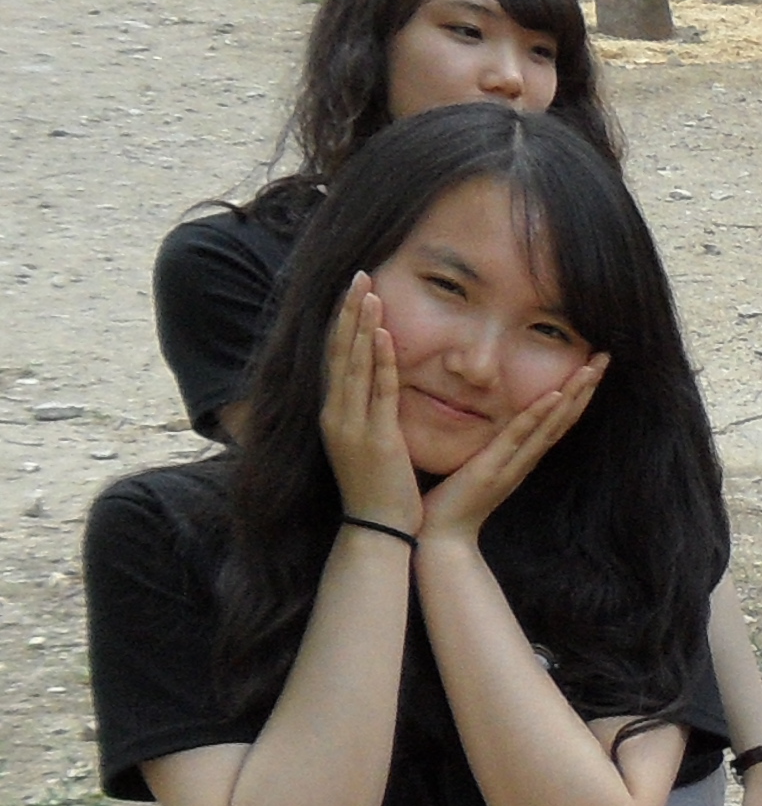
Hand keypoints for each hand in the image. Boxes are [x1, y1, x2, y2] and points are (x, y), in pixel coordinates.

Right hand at [320, 276, 420, 532]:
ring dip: (360, 326)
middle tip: (358, 275)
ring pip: (353, 365)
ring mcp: (352, 425)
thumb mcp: (369, 443)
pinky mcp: (375, 438)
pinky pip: (376, 393)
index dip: (343, 323)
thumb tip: (378, 387)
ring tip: (367, 291)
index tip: (353, 291)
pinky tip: (380, 333)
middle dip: (348, 312)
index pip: (337, 358)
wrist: (378, 530)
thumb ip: (370, 414)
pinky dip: (377, 361)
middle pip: (339, 352)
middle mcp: (337, 415)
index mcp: (336, 415)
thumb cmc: (380, 489)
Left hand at [413, 357, 607, 546]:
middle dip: (586, 386)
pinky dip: (539, 416)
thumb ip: (491, 449)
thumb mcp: (479, 467)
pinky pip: (519, 438)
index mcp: (523, 457)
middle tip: (605, 356)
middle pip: (565, 418)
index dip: (577, 393)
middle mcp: (526, 459)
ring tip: (591, 368)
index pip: (557, 420)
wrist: (442, 537)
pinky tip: (554, 396)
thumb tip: (491, 426)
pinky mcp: (492, 468)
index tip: (590, 365)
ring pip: (551, 424)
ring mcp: (513, 464)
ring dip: (574, 394)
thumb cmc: (454, 502)